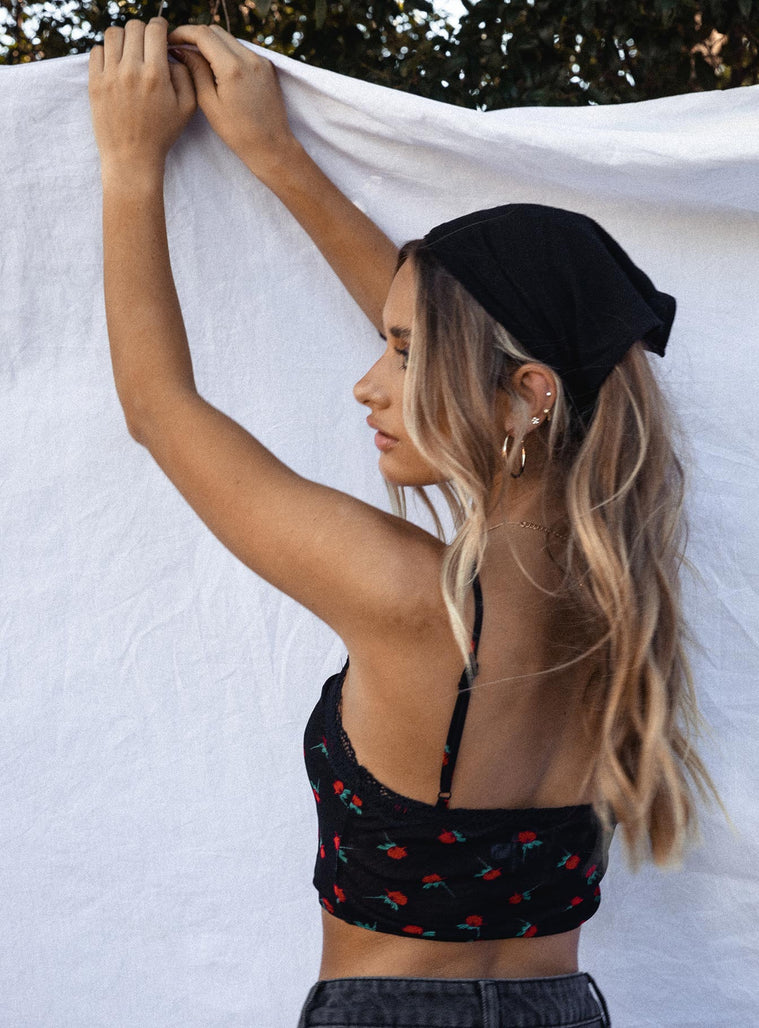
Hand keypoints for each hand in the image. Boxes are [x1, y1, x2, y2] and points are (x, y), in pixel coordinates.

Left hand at [89, 18, 196, 177]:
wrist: (132, 158)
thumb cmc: (161, 134)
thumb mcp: (186, 108)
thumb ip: (185, 75)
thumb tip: (173, 54)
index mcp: (155, 74)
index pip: (155, 29)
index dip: (160, 26)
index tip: (161, 33)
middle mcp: (131, 70)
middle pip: (134, 27)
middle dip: (143, 31)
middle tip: (147, 45)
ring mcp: (110, 75)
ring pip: (113, 34)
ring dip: (124, 38)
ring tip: (130, 52)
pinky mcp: (94, 83)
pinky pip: (96, 50)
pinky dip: (106, 52)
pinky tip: (116, 65)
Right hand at [166, 25, 297, 178]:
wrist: (272, 146)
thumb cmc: (238, 133)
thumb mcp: (210, 103)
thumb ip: (196, 71)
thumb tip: (182, 50)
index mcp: (232, 68)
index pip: (203, 35)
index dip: (183, 33)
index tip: (171, 40)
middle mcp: (249, 58)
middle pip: (216, 31)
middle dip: (196, 36)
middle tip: (182, 48)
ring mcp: (261, 61)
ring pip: (230, 39)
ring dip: (212, 43)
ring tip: (198, 59)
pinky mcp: (268, 67)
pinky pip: (242, 50)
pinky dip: (227, 52)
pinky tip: (218, 68)